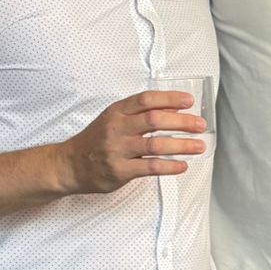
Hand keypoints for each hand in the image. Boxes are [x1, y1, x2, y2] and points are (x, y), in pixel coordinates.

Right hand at [58, 92, 205, 194]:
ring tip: (199, 146)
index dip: (170, 98)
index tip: (189, 101)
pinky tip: (183, 166)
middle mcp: (117, 129)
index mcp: (116, 112)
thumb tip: (170, 108)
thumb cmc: (96, 140)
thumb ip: (137, 114)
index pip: (146, 100)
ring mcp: (118, 150)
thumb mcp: (112, 120)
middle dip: (182, 121)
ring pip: (156, 144)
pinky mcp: (120, 170)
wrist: (70, 165)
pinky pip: (150, 167)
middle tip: (200, 125)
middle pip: (155, 120)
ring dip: (182, 145)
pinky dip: (169, 166)